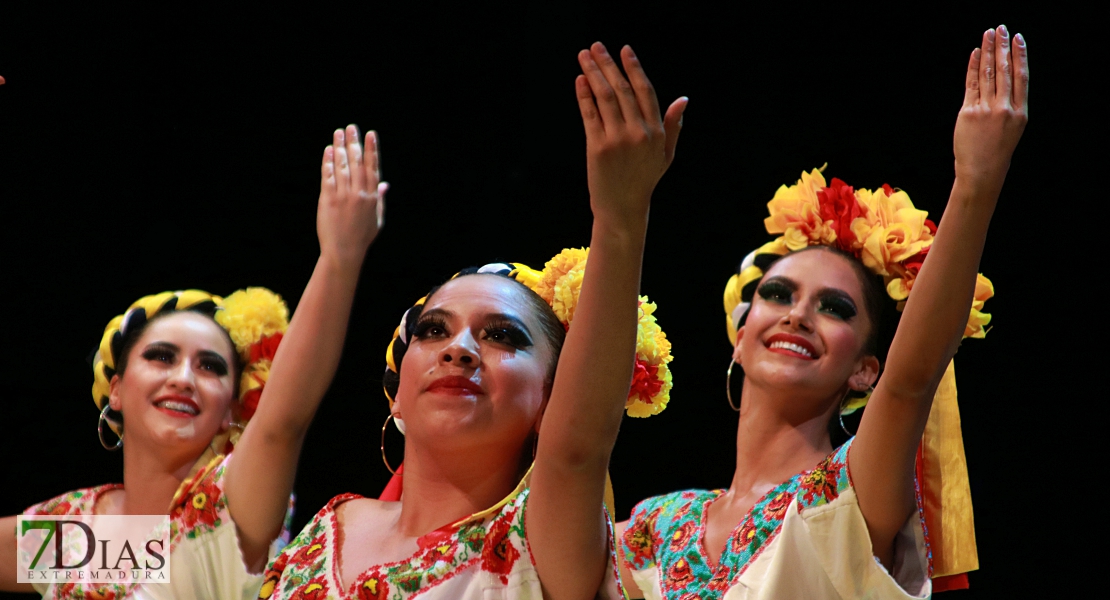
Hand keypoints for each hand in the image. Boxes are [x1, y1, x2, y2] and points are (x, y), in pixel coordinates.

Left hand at [317, 125, 386, 269]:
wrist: (344, 252)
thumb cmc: (361, 237)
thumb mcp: (376, 220)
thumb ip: (380, 200)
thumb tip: (385, 184)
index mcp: (373, 197)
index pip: (373, 167)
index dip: (372, 149)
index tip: (370, 134)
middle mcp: (359, 194)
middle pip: (357, 162)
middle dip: (354, 143)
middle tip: (351, 127)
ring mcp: (343, 196)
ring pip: (342, 166)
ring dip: (340, 147)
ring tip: (338, 133)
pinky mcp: (328, 200)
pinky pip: (328, 176)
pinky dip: (328, 162)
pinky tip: (328, 150)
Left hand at [576, 43, 686, 227]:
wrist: (622, 208)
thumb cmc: (644, 180)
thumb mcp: (665, 154)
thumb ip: (673, 126)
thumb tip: (683, 100)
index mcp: (656, 131)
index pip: (645, 91)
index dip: (634, 68)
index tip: (624, 50)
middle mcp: (639, 132)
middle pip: (622, 89)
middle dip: (608, 64)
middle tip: (596, 46)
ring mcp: (617, 139)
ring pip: (604, 97)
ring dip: (593, 72)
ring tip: (584, 56)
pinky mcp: (597, 147)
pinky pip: (590, 114)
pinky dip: (584, 95)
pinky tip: (580, 80)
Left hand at [953, 25, 1028, 187]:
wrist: (981, 171)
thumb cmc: (996, 149)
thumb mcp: (1013, 126)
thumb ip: (1010, 103)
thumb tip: (1002, 76)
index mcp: (1020, 112)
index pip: (1021, 77)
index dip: (1020, 55)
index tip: (1018, 39)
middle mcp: (1005, 109)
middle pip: (1004, 71)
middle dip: (1002, 47)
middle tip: (1000, 29)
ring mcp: (986, 110)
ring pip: (988, 74)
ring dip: (987, 51)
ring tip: (987, 36)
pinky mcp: (969, 113)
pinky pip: (971, 84)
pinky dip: (973, 67)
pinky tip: (975, 54)